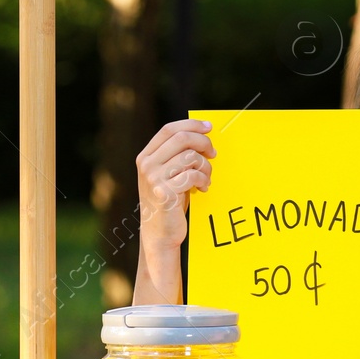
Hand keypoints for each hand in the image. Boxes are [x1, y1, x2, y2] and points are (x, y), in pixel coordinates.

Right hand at [136, 120, 215, 248]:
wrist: (160, 233)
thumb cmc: (170, 202)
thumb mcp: (168, 175)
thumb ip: (177, 156)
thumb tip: (203, 136)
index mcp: (146, 156)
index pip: (169, 129)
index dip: (191, 125)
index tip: (209, 127)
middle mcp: (147, 165)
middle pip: (181, 138)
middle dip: (203, 143)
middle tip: (213, 154)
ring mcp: (154, 178)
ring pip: (190, 157)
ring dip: (205, 167)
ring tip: (206, 178)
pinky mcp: (164, 192)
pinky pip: (192, 175)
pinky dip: (203, 180)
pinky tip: (203, 189)